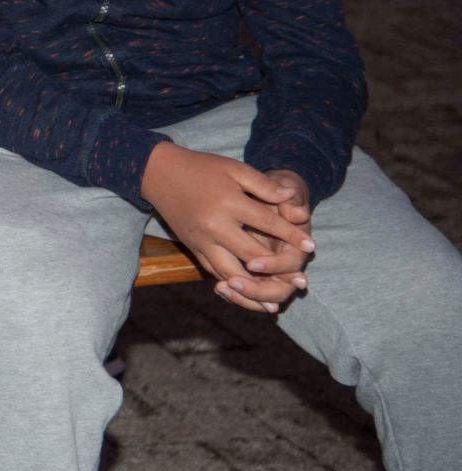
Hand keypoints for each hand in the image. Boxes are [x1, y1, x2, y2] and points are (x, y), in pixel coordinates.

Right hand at [142, 144, 314, 312]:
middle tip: (300, 280)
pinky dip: (231, 287)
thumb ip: (263, 185)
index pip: (267, 223)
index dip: (292, 235)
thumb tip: (291, 196)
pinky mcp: (192, 248)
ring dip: (254, 290)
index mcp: (228, 204)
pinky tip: (246, 295)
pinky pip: (213, 272)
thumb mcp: (235, 169)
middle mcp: (214, 227)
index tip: (311, 245)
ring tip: (275, 302)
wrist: (159, 173)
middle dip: (278, 269)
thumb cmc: (202, 168)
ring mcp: (201, 241)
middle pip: (251, 256)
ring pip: (230, 273)